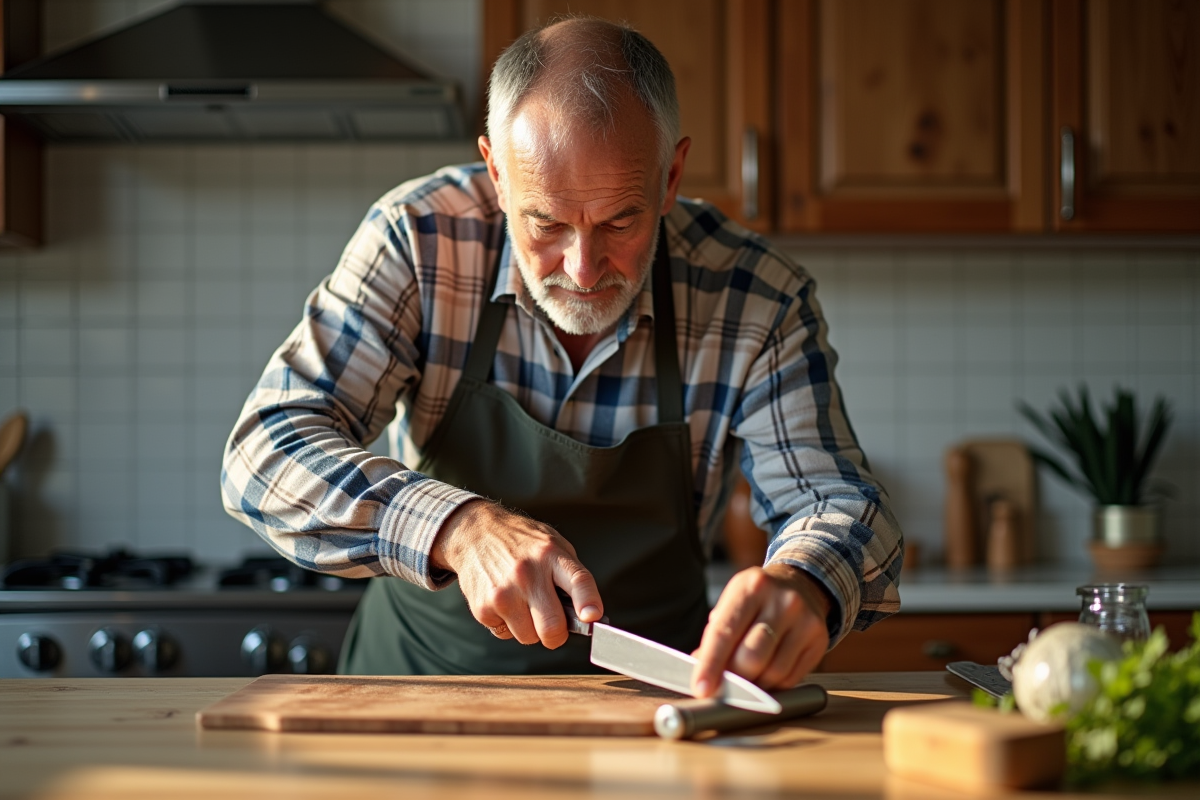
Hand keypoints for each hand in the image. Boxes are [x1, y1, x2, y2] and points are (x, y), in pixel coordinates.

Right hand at [431, 499, 602, 648]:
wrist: (475, 533)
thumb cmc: (521, 543)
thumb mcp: (553, 545)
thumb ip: (571, 577)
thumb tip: (587, 616)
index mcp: (551, 555)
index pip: (577, 580)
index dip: (587, 601)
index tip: (592, 617)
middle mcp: (527, 573)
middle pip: (552, 626)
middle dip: (557, 634)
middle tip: (554, 625)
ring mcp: (503, 592)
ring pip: (529, 637)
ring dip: (530, 628)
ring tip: (522, 602)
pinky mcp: (483, 607)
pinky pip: (506, 635)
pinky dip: (507, 625)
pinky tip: (503, 602)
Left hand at [691, 565, 830, 695]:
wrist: (801, 584)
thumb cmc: (757, 599)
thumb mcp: (733, 603)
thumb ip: (716, 636)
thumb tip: (703, 674)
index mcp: (751, 587)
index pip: (725, 632)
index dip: (710, 664)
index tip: (701, 689)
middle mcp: (782, 601)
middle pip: (751, 658)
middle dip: (734, 679)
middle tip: (724, 686)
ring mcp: (804, 620)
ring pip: (773, 672)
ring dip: (754, 685)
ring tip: (746, 678)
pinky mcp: (819, 639)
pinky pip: (791, 678)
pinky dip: (773, 685)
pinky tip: (766, 674)